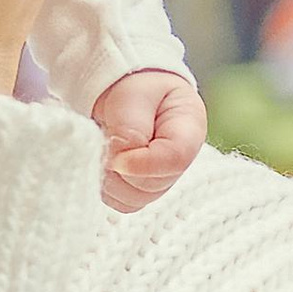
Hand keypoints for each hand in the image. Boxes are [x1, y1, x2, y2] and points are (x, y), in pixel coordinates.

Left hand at [91, 69, 205, 211]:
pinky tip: (103, 161)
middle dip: (122, 168)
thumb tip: (119, 162)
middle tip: (104, 140)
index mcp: (189, 129)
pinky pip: (120, 203)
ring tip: (103, 147)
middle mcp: (179, 162)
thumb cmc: (133, 87)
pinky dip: (105, 187)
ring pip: (134, 199)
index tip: (116, 157)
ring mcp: (161, 180)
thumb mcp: (132, 96)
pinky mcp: (141, 192)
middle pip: (152, 185)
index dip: (143, 163)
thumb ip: (129, 128)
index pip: (175, 159)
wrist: (121, 89)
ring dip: (110, 178)